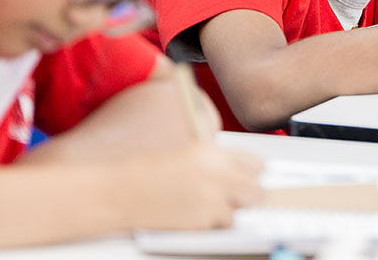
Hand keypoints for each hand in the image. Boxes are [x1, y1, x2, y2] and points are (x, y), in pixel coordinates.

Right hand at [115, 143, 264, 229]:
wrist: (120, 192)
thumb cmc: (146, 169)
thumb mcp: (187, 152)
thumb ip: (216, 160)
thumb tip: (238, 172)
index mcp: (212, 152)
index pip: (257, 164)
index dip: (252, 173)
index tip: (248, 177)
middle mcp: (216, 176)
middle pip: (257, 191)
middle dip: (249, 194)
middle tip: (237, 195)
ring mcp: (210, 201)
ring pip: (241, 211)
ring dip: (230, 210)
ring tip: (209, 203)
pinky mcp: (200, 222)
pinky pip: (220, 225)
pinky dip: (213, 223)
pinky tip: (195, 212)